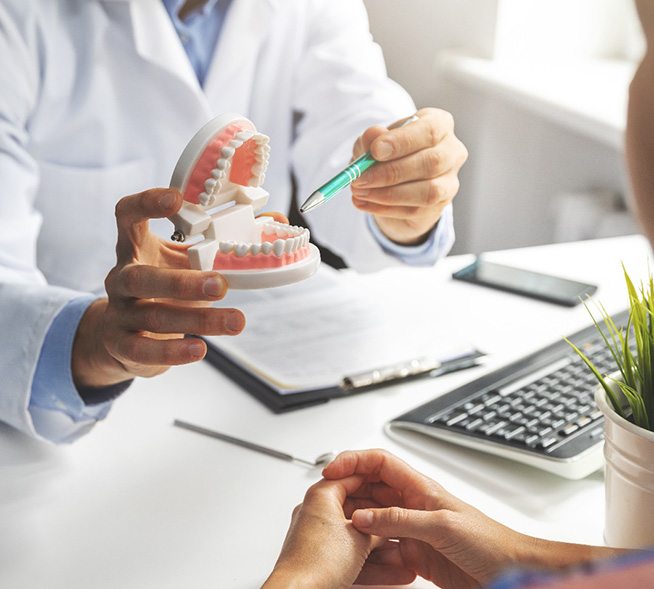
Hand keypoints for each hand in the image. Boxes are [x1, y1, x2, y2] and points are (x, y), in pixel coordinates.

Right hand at [72, 188, 245, 388]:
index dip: (146, 203)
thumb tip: (276, 218)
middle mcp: (121, 277)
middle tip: (221, 284)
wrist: (124, 335)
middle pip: (142, 276)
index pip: (127, 215)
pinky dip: (173, 352)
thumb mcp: (188, 261)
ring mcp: (119, 312)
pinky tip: (200, 350)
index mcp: (136, 247)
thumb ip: (226, 240)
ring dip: (197, 320)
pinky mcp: (121, 344)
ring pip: (154, 315)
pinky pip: (144, 349)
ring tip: (236, 322)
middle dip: (182, 281)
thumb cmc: (166, 289)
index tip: (177, 199)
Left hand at [263, 475, 415, 588]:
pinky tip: (392, 571)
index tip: (394, 488)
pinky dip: (370, 563)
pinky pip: (350, 556)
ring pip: (355, 537)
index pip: (352, 477)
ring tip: (403, 554)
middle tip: (402, 521)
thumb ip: (378, 527)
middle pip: (357, 509)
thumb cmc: (317, 562)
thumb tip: (389, 526)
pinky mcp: (320, 559)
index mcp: (321, 496)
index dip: (378, 482)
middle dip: (383, 520)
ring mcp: (317, 537)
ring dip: (381, 547)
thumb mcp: (360, 538)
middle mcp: (316, 513)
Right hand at [323, 450, 618, 588]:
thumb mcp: (441, 526)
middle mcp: (413, 504)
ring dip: (355, 523)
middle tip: (326, 504)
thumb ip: (400, 520)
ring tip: (336, 530)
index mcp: (420, 487)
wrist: (510, 571)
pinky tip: (358, 556)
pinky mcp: (414, 553)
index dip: (353, 460)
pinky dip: (369, 550)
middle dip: (348, 492)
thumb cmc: (489, 541)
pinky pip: (382, 546)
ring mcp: (412, 529)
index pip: (379, 462)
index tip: (330, 470)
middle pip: (371, 488)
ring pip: (373, 519)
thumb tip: (362, 516)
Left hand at [351, 108, 466, 245]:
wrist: (396, 182)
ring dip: (388, 194)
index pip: (429, 130)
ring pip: (427, 191)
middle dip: (391, 172)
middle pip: (431, 162)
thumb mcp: (374, 141)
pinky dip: (385, 208)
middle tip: (360, 178)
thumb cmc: (388, 153)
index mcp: (439, 124)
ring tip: (359, 192)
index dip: (402, 141)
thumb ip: (372, 138)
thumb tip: (373, 135)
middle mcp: (452, 151)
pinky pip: (415, 210)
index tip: (375, 150)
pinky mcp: (440, 205)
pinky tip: (364, 203)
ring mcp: (450, 180)